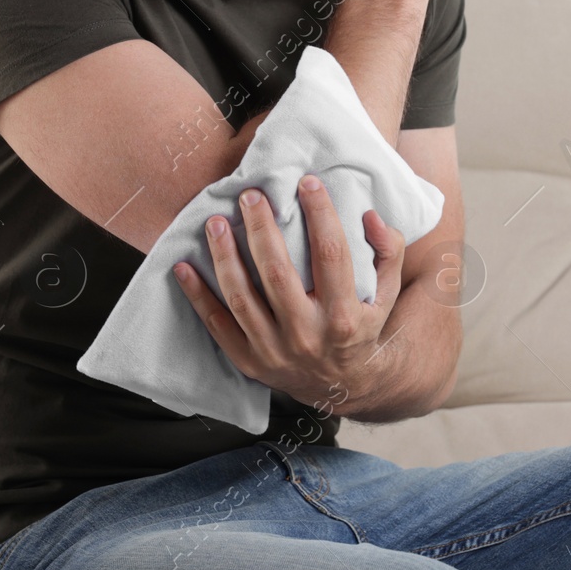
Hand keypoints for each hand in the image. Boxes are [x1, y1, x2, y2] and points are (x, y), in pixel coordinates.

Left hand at [172, 175, 405, 410]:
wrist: (343, 387)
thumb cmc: (362, 327)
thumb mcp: (388, 294)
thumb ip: (388, 252)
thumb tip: (369, 213)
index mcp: (344, 316)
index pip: (332, 254)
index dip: (320, 214)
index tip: (307, 182)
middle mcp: (307, 335)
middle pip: (277, 272)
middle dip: (261, 228)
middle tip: (250, 195)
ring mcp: (274, 350)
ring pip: (242, 297)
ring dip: (224, 256)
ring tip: (215, 222)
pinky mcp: (249, 361)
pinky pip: (217, 325)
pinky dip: (197, 295)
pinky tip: (182, 266)